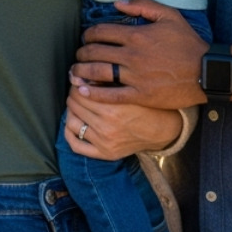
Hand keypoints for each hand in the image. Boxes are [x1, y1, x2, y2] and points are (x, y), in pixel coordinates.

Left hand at [62, 93, 184, 160]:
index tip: (81, 82)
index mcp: (113, 109)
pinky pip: (76, 145)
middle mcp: (107, 127)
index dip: (78, 84)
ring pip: (72, 122)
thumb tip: (78, 78)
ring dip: (71, 111)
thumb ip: (104, 84)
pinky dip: (69, 133)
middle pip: (75, 105)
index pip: (80, 92)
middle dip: (74, 95)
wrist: (162, 130)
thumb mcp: (128, 90)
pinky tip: (72, 124)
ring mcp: (104, 142)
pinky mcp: (105, 153)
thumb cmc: (145, 105)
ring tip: (76, 106)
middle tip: (78, 92)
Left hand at [70, 0, 207, 110]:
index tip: (86, 38)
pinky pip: (111, 95)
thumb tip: (117, 2)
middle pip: (95, 52)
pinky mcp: (141, 95)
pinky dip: (94, 93)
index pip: (101, 32)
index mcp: (137, 35)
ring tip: (74, 72)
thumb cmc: (188, 43)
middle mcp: (132, 55)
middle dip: (81, 52)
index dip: (88, 34)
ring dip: (81, 71)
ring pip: (99, 72)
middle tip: (78, 55)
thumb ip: (143, 4)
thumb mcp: (169, 16)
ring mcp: (135, 76)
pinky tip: (82, 91)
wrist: (206, 71)